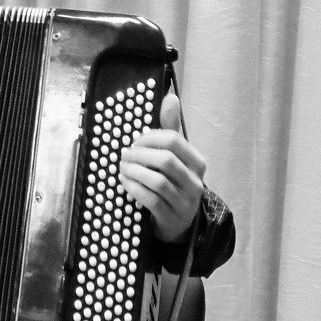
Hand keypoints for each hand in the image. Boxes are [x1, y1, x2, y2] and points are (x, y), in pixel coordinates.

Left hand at [118, 92, 204, 243]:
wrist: (180, 223)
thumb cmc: (173, 182)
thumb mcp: (174, 156)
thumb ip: (170, 128)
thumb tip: (170, 97)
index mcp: (197, 163)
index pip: (173, 140)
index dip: (149, 137)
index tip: (134, 141)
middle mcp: (195, 182)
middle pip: (165, 160)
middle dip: (139, 155)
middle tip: (124, 155)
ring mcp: (185, 202)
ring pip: (158, 181)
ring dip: (134, 172)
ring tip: (122, 168)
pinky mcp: (172, 218)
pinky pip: (151, 200)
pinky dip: (134, 188)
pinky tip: (125, 182)